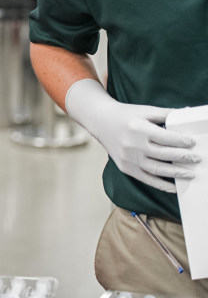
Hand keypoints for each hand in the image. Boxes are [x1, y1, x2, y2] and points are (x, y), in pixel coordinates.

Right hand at [65, 79, 199, 192]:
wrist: (101, 121)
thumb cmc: (125, 115)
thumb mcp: (145, 110)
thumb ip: (166, 114)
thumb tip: (188, 115)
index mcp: (138, 128)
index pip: (166, 138)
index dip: (182, 141)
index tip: (192, 143)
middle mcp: (132, 144)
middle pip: (164, 155)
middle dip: (183, 158)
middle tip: (197, 159)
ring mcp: (128, 158)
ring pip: (157, 169)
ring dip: (176, 173)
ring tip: (190, 173)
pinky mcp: (125, 167)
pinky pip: (146, 179)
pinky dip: (161, 185)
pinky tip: (174, 187)